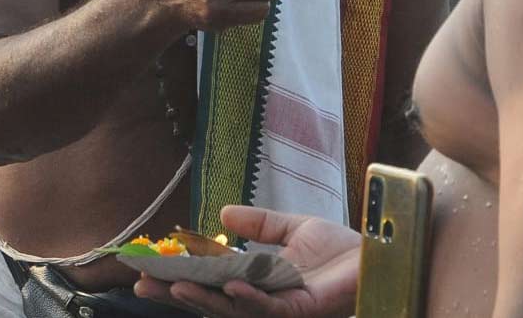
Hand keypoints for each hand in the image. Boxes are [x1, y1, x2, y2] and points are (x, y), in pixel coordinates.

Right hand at [135, 206, 360, 317]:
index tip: (145, 266)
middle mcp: (264, 299)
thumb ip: (259, 224)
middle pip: (212, 300)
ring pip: (233, 308)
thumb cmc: (342, 250)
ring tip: (174, 286)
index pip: (209, 281)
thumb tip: (223, 214)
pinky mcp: (303, 312)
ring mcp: (281, 309)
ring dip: (203, 298)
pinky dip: (248, 298)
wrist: (379, 257)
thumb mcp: (292, 229)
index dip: (178, 275)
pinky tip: (230, 287)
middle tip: (143, 283)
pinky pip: (270, 308)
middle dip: (177, 293)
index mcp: (258, 281)